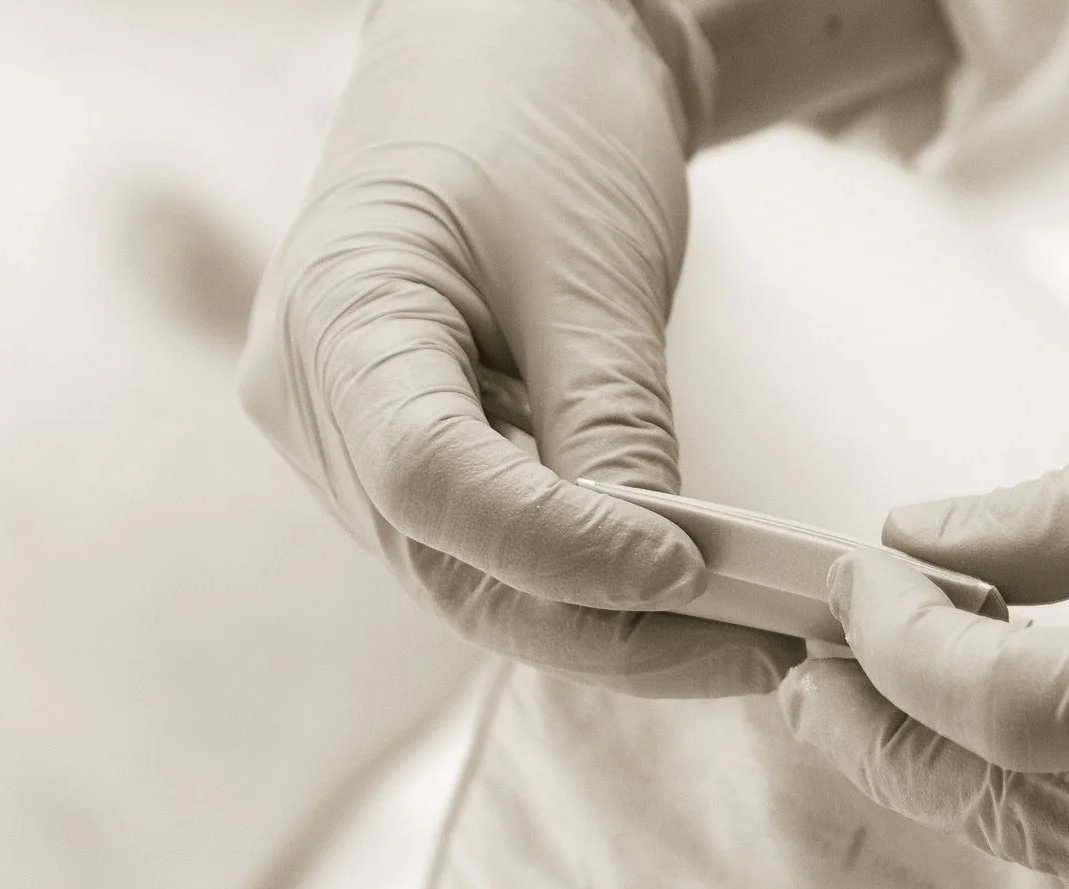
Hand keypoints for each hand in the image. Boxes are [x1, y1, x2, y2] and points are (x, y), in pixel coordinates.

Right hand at [240, 0, 799, 694]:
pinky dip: (591, 589)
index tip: (689, 571)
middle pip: (452, 565)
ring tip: (746, 637)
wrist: (506, 60)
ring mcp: (348, 448)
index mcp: (333, 321)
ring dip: (612, 628)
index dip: (561, 548)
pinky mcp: (405, 468)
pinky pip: (492, 557)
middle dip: (608, 627)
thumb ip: (612, 424)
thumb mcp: (591, 268)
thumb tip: (662, 579)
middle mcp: (311, 407)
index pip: (430, 480)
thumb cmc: (538, 123)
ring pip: (477, 585)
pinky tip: (688, 603)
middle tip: (756, 648)